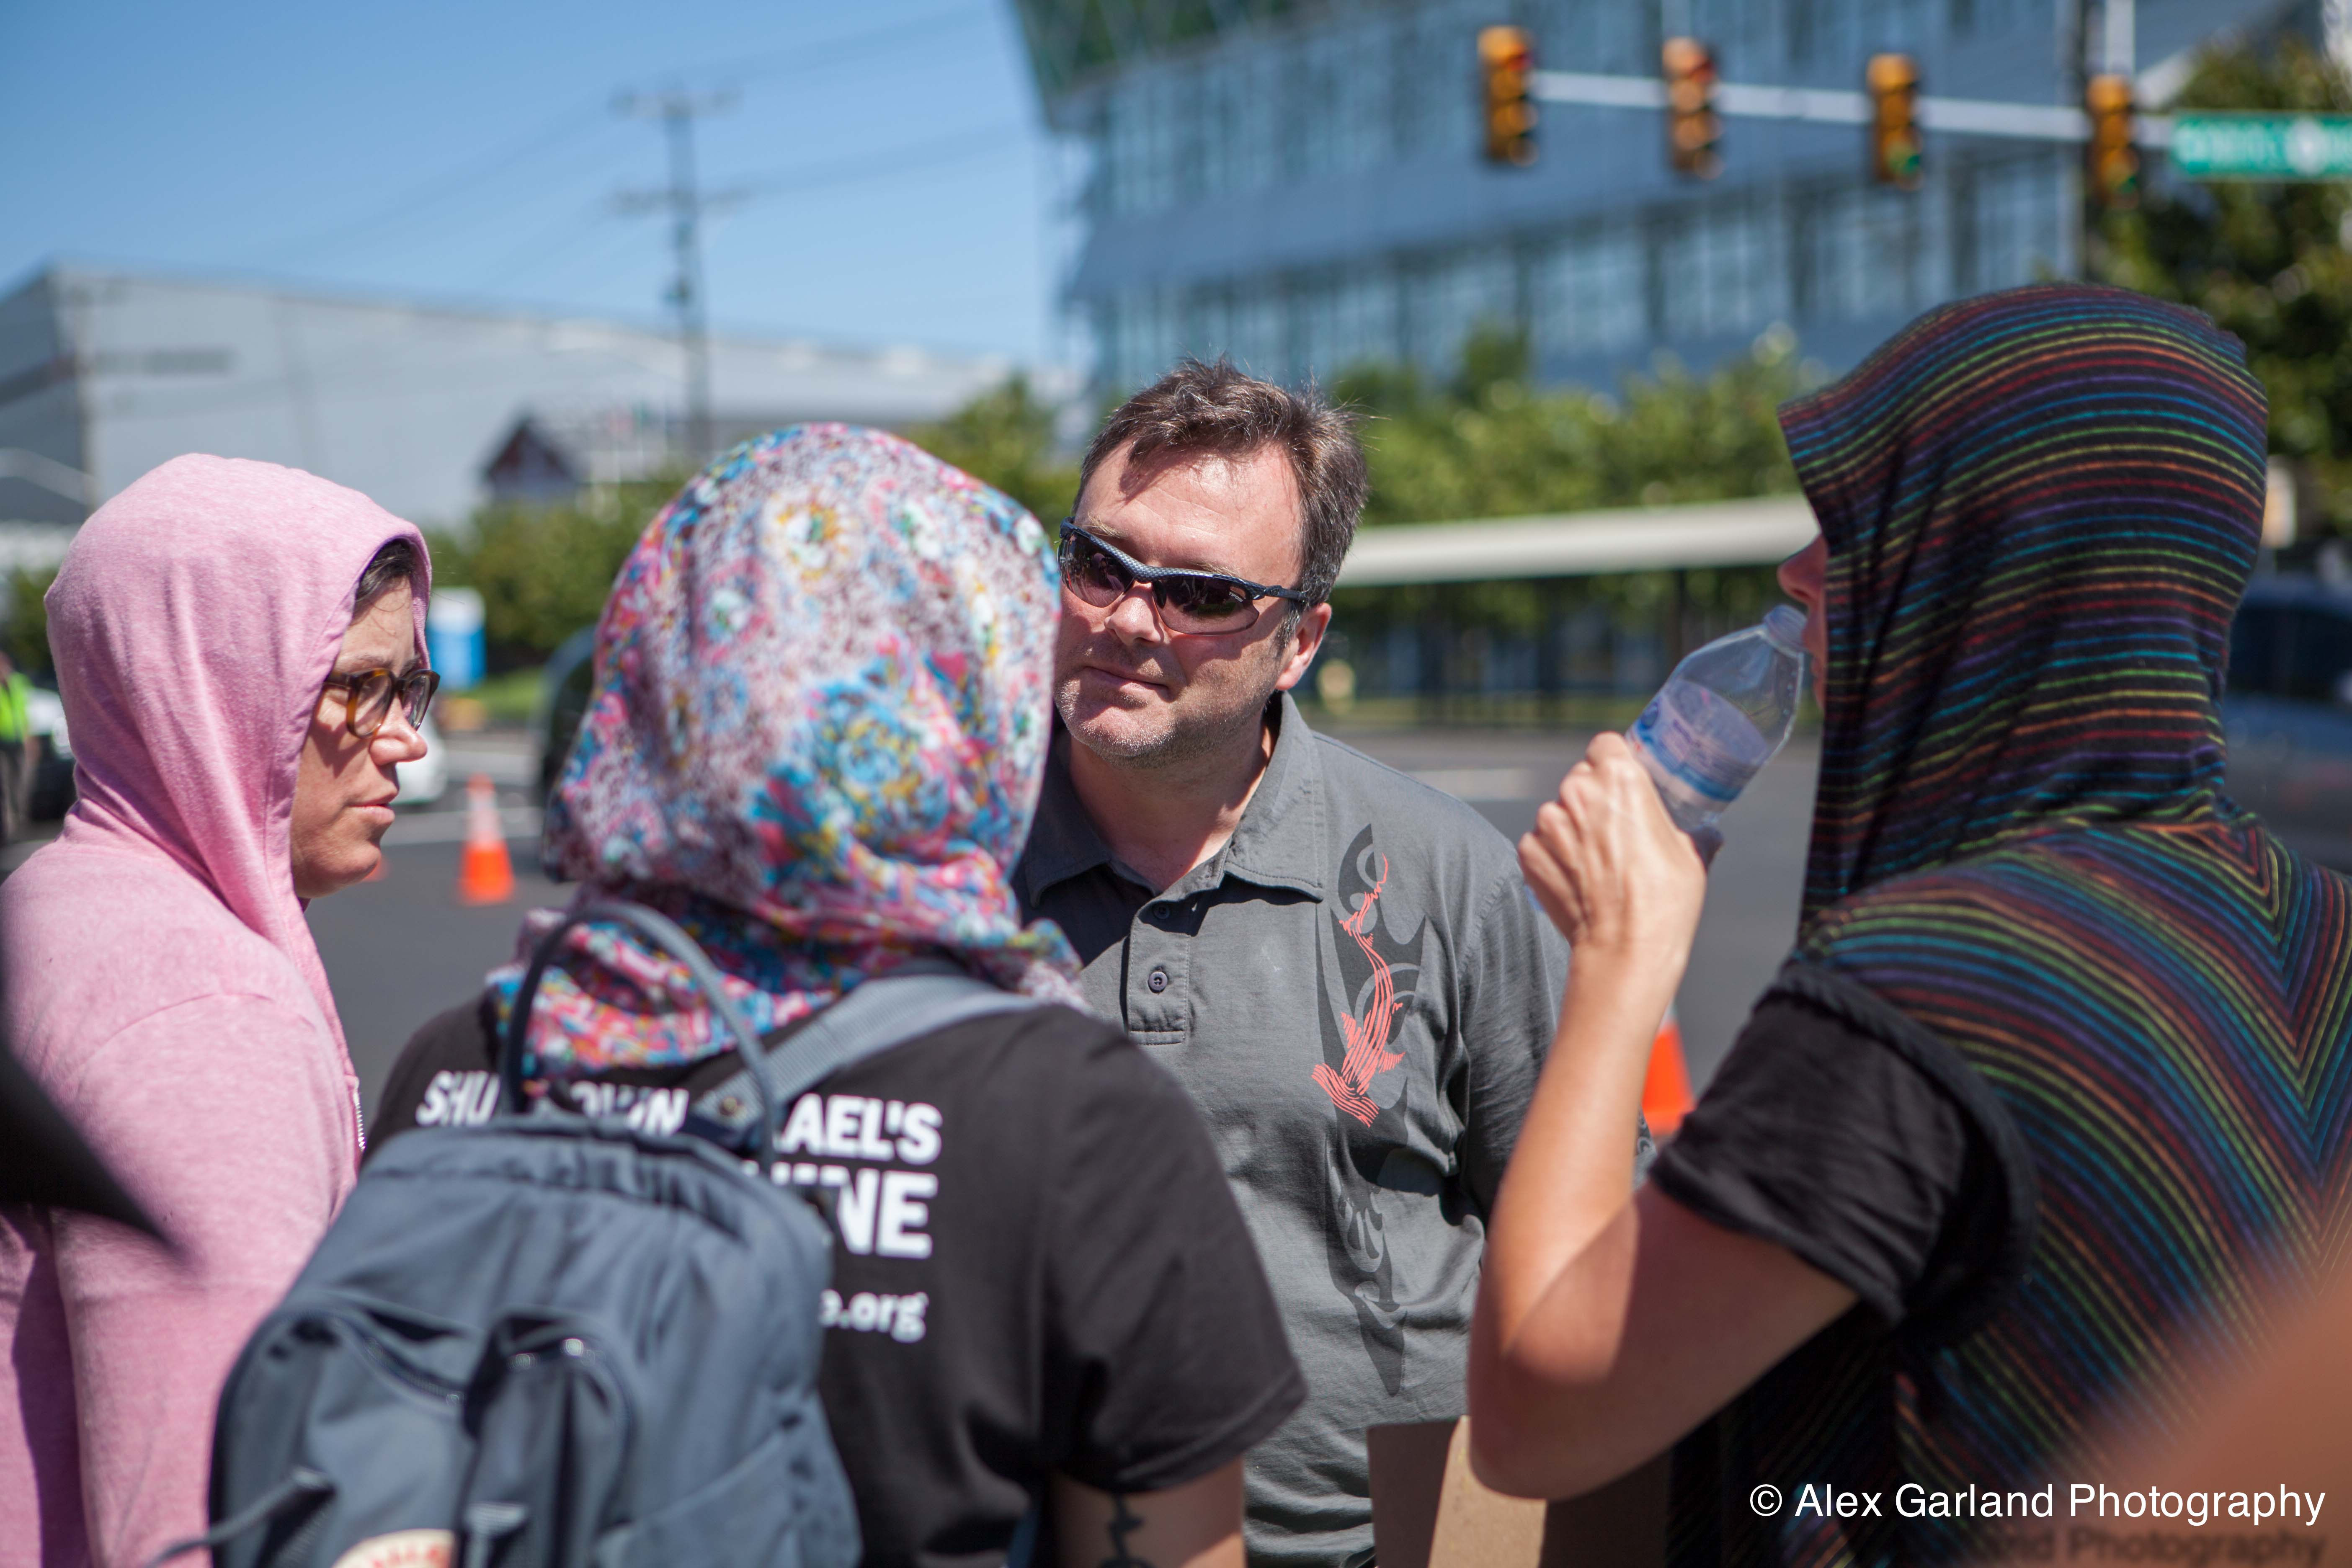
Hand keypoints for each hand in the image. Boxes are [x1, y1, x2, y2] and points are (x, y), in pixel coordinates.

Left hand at [1518, 733, 1707, 967]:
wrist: (1625, 949)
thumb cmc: (1664, 901)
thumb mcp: (1690, 856)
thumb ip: (1693, 831)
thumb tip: (1709, 833)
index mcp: (1619, 778)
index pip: (1605, 746)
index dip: (1614, 762)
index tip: (1622, 784)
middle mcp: (1577, 792)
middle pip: (1580, 779)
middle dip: (1594, 798)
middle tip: (1615, 832)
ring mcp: (1548, 824)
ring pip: (1557, 812)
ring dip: (1571, 828)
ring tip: (1597, 863)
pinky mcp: (1529, 853)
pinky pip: (1539, 843)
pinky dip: (1553, 856)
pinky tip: (1577, 879)